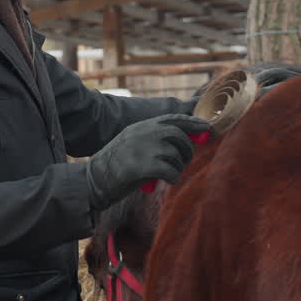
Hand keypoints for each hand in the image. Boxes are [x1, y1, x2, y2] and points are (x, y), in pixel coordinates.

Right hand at [86, 114, 212, 211]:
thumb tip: (182, 142)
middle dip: (187, 149)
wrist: (93, 179)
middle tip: (184, 161)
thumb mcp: (132, 143)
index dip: (193, 123)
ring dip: (177, 167)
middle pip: (179, 136)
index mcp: (142, 126)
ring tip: (168, 174)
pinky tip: (165, 181)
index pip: (173, 119)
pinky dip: (172, 177)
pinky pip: (171, 171)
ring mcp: (144, 148)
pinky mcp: (143, 166)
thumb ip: (153, 139)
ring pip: (176, 155)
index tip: (207, 127)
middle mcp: (144, 133)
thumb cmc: (114, 166)